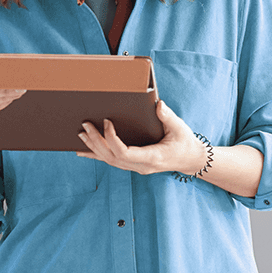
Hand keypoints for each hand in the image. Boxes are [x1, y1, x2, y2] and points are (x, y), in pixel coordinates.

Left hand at [76, 100, 206, 175]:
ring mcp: (136, 168)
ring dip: (94, 147)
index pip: (124, 153)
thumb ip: (168, 116)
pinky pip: (112, 161)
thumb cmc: (185, 142)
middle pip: (112, 157)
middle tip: (86, 125)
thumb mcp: (180, 128)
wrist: (189, 159)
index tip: (107, 122)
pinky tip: (83, 151)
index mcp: (152, 157)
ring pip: (110, 161)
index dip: (111, 139)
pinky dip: (96, 155)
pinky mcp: (133, 165)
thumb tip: (158, 104)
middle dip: (96, 141)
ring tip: (82, 133)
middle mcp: (141, 166)